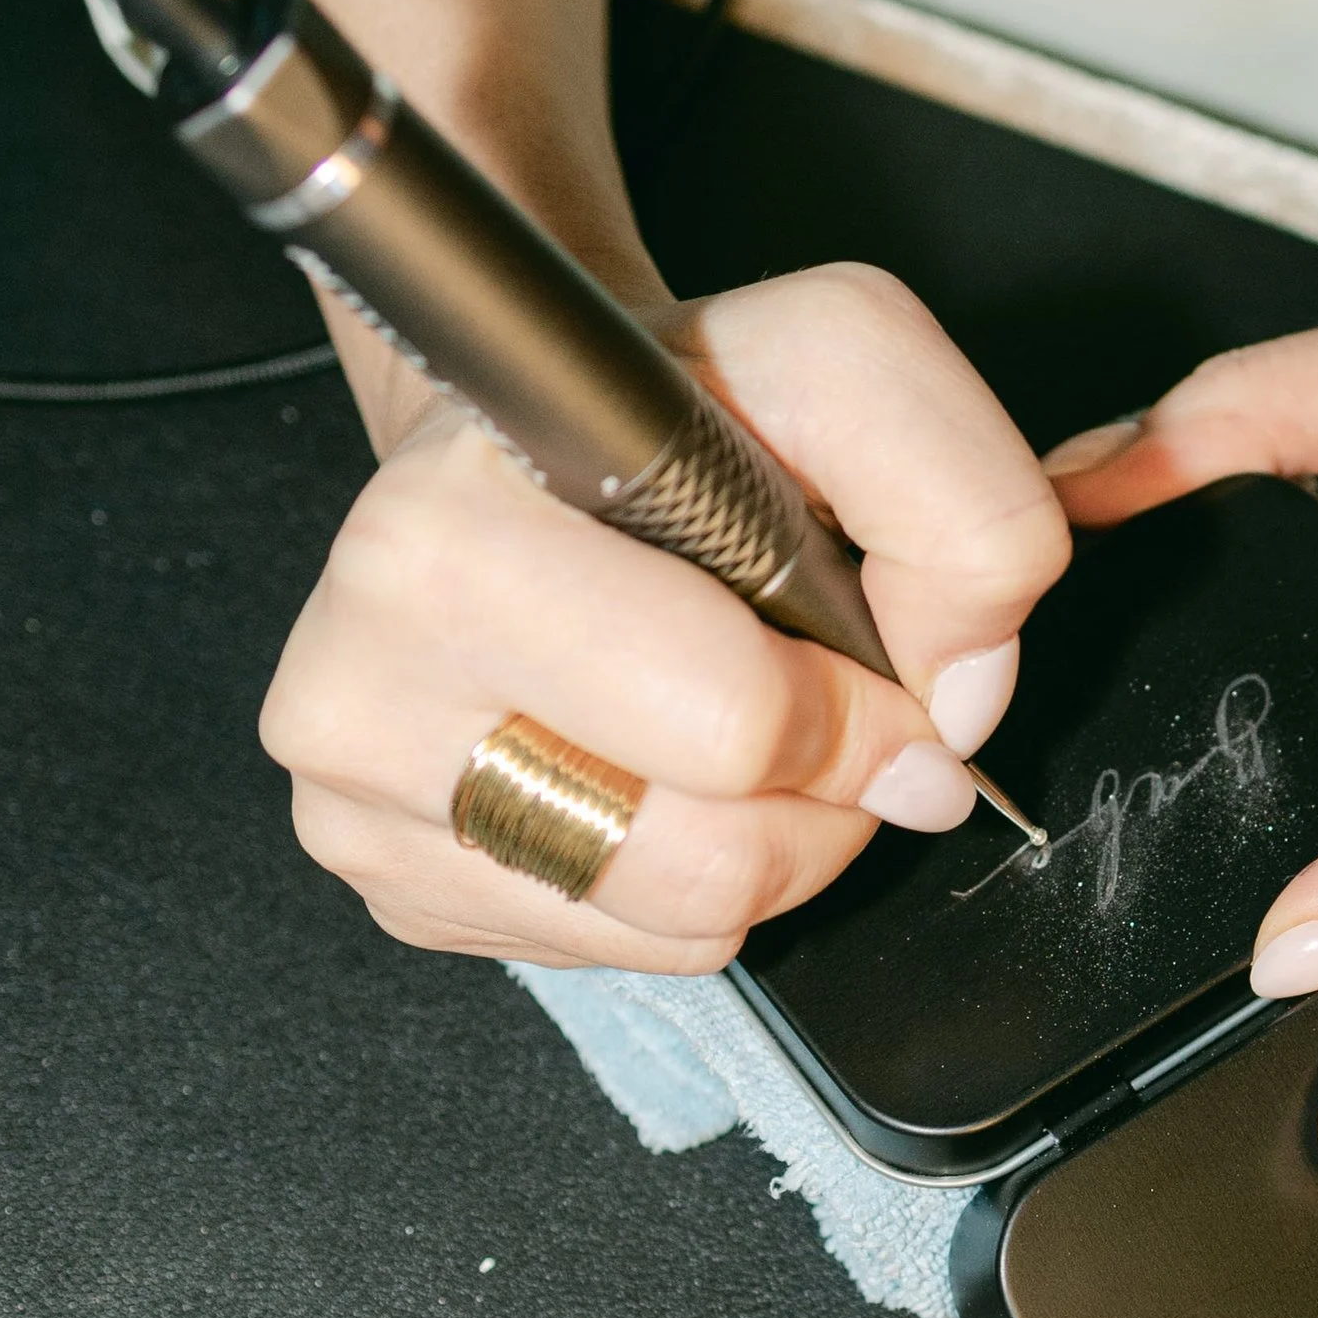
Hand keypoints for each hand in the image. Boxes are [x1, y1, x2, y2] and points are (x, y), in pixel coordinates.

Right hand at [261, 264, 1068, 969]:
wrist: (536, 437)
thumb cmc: (672, 411)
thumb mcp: (845, 366)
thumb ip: (961, 500)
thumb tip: (961, 698)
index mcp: (446, 528)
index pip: (727, 719)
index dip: (846, 703)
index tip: (864, 651)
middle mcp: (357, 669)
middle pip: (712, 858)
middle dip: (822, 787)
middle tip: (816, 690)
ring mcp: (355, 794)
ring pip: (679, 923)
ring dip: (772, 843)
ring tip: (740, 722)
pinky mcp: (386, 878)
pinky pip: (622, 952)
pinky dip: (690, 883)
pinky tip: (656, 763)